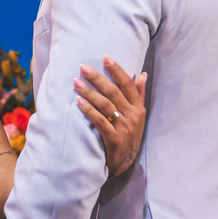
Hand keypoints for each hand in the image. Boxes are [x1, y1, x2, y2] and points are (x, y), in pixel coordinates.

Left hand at [75, 57, 147, 175]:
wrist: (124, 162)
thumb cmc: (128, 134)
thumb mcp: (138, 115)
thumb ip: (138, 95)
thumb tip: (141, 74)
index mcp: (138, 108)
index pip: (128, 84)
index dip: (117, 70)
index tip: (105, 57)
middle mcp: (133, 116)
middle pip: (114, 92)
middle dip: (98, 78)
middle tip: (83, 67)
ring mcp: (124, 128)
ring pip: (105, 105)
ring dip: (89, 92)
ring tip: (76, 82)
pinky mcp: (114, 139)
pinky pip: (100, 121)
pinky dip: (90, 110)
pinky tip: (79, 102)